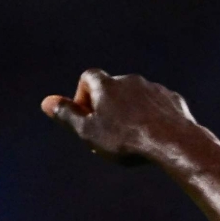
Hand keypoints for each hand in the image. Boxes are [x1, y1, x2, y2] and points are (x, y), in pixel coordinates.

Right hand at [40, 69, 195, 167]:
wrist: (173, 143)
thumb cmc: (126, 139)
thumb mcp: (89, 132)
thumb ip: (67, 115)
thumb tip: (46, 102)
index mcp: (107, 84)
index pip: (88, 78)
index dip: (83, 96)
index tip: (86, 117)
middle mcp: (130, 80)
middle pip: (113, 88)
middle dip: (108, 107)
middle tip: (108, 134)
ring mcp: (154, 88)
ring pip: (137, 97)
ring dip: (131, 112)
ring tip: (133, 138)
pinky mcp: (173, 100)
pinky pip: (158, 106)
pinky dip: (153, 117)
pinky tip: (154, 136)